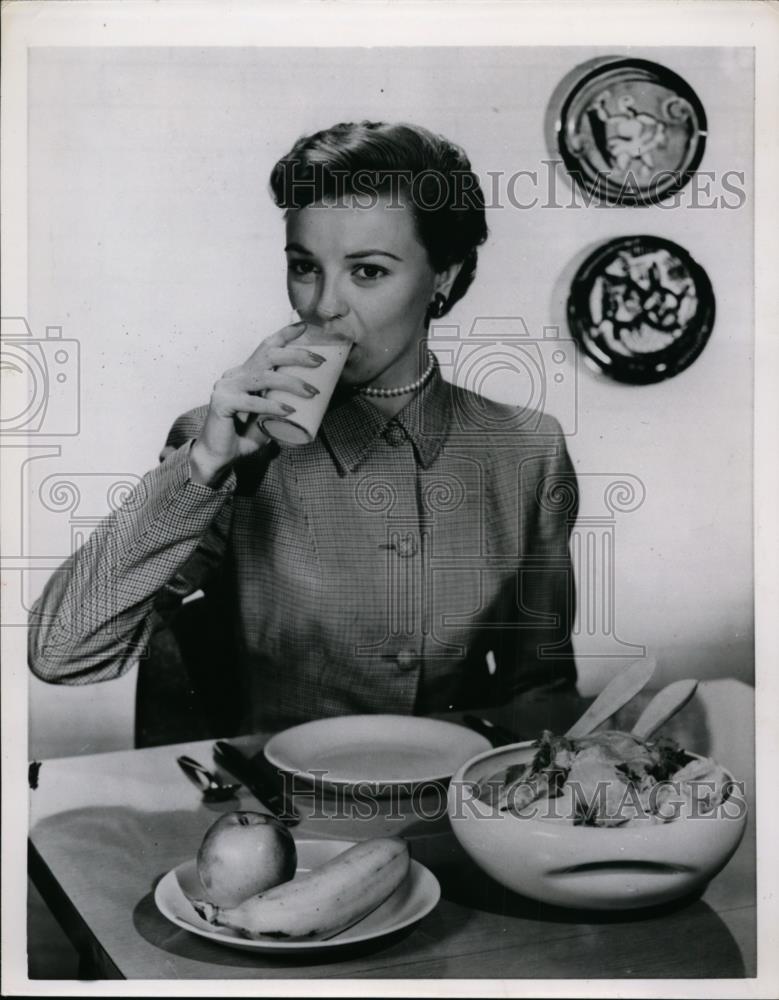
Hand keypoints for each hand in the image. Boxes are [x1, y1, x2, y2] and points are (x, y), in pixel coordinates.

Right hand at [190, 323, 323, 484]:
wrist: (218, 456)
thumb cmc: (245, 436)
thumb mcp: (270, 415)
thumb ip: (283, 403)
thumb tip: (314, 398)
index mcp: (246, 373)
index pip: (266, 347)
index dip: (285, 334)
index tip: (305, 326)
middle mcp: (235, 375)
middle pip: (268, 355)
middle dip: (296, 354)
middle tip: (320, 362)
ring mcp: (226, 387)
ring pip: (263, 376)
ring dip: (291, 382)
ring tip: (312, 392)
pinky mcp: (221, 403)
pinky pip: (251, 402)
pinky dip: (272, 405)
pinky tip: (288, 410)